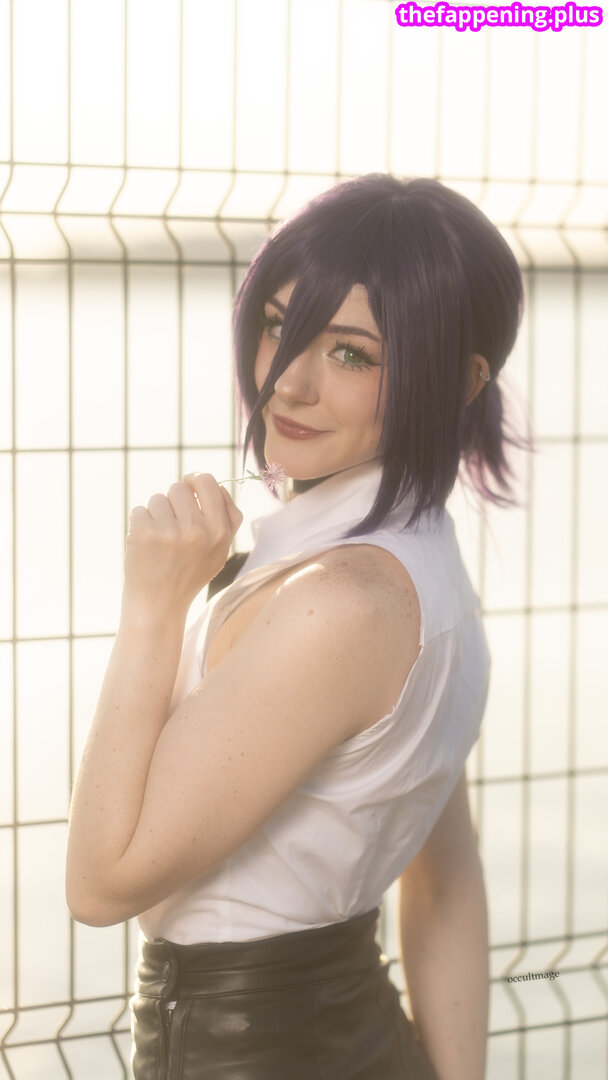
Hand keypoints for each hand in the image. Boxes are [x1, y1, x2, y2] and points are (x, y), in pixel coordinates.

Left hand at [123, 473, 242, 618]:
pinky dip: (139, 525)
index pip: (210, 483)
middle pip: (180, 487)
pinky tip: (145, 546)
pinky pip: (140, 510)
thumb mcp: (219, 551)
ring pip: (158, 498)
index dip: (196, 480)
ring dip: (155, 515)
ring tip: (159, 542)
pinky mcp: (145, 533)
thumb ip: (226, 519)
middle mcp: (198, 530)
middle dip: (173, 501)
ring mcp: (171, 531)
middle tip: (171, 526)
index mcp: (220, 531)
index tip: (188, 486)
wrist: (158, 606)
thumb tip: (215, 485)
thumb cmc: (188, 575)